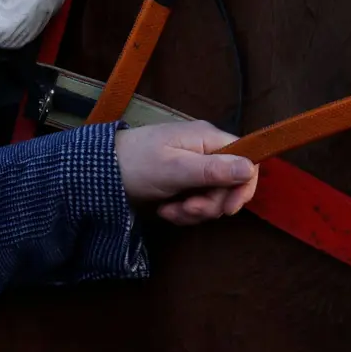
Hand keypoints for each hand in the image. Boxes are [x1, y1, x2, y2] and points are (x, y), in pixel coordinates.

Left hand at [113, 119, 261, 224]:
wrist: (99, 173)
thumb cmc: (137, 164)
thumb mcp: (176, 169)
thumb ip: (214, 169)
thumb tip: (251, 167)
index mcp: (208, 139)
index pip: (246, 159)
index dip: (244, 186)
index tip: (229, 208)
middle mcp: (205, 151)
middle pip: (229, 184)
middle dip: (210, 204)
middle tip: (187, 210)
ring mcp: (193, 168)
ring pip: (212, 198)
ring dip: (194, 211)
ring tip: (169, 211)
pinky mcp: (182, 184)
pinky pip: (196, 203)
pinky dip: (183, 212)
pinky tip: (164, 210)